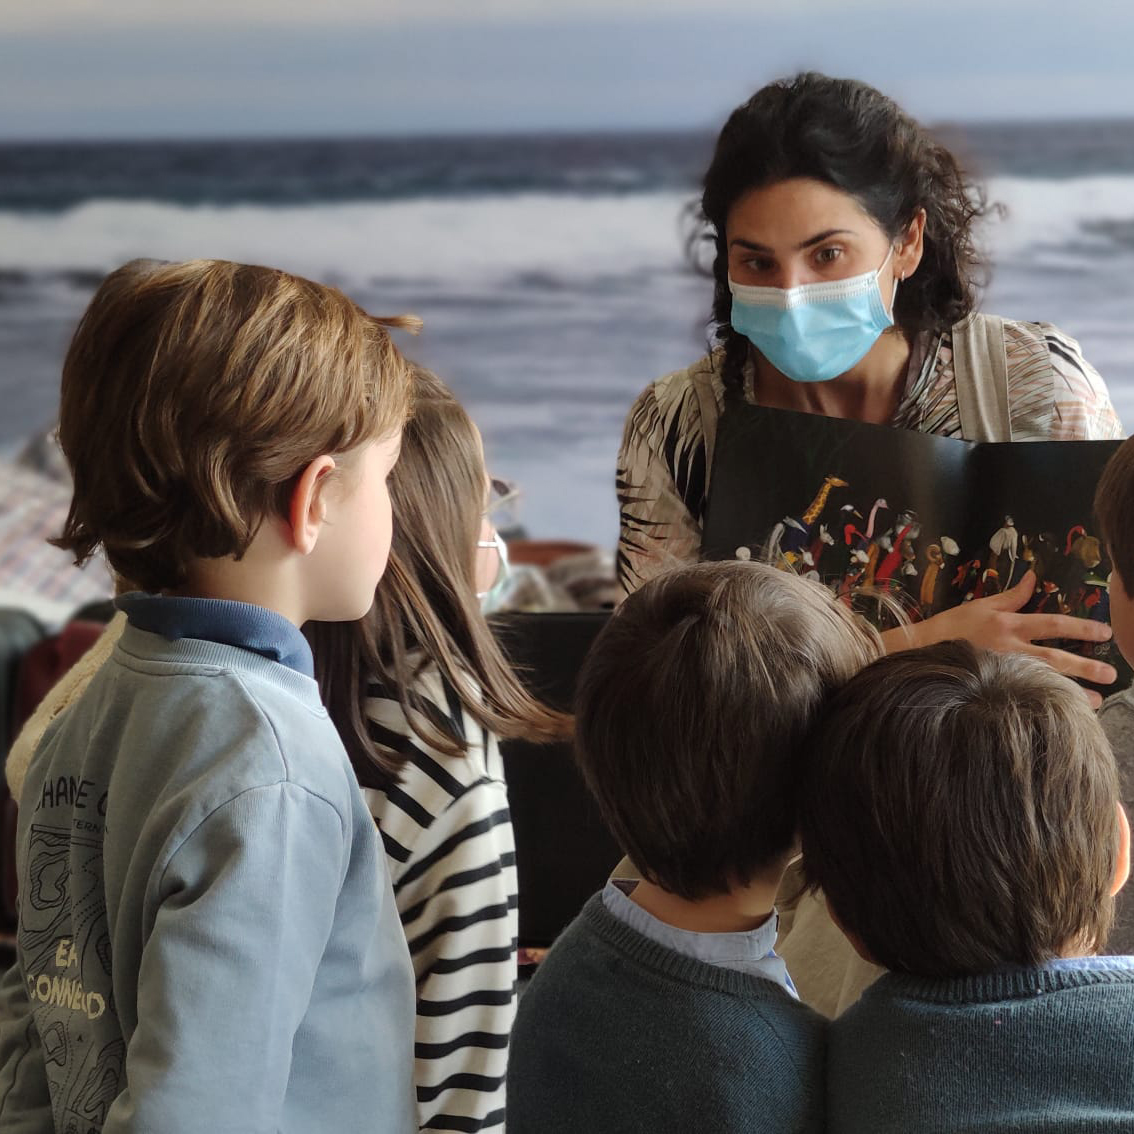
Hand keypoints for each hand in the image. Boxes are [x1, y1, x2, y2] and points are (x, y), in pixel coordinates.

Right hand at [881, 570, 1116, 706]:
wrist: (919, 651)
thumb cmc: (951, 627)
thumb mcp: (981, 606)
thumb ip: (1011, 595)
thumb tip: (1033, 577)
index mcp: (1008, 624)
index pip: (1052, 623)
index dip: (1080, 626)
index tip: (1104, 631)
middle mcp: (1009, 648)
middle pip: (1054, 657)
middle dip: (1085, 665)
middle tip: (1110, 673)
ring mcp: (1001, 670)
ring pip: (1043, 681)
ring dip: (1072, 691)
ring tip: (1096, 700)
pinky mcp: (991, 687)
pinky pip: (1023, 695)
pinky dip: (1044, 704)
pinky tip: (1062, 712)